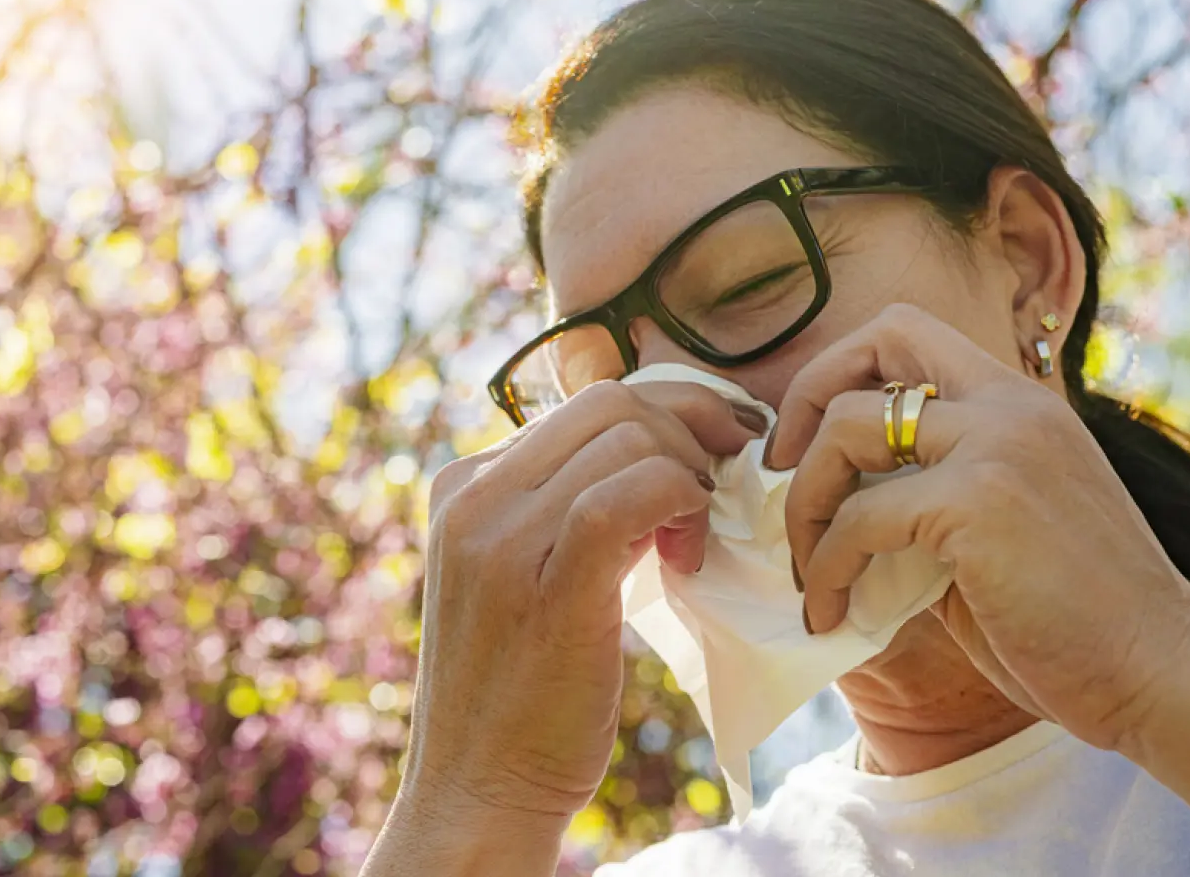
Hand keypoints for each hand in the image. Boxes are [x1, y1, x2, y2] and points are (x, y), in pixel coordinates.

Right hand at [398, 380, 762, 827]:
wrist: (478, 787)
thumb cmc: (521, 689)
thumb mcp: (525, 574)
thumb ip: (565, 510)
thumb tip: (658, 454)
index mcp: (464, 484)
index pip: (584, 402)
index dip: (668, 415)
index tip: (715, 453)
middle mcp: (471, 496)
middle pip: (610, 404)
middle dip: (691, 429)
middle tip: (725, 485)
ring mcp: (498, 537)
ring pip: (627, 437)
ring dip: (689, 475)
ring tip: (694, 540)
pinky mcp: (544, 584)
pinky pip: (632, 493)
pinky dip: (680, 502)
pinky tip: (688, 555)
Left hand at [768, 303, 1189, 750]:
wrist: (1162, 675)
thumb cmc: (1082, 625)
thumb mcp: (1001, 535)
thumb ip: (932, 502)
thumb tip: (842, 514)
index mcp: (1022, 405)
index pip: (910, 333)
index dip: (841, 374)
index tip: (809, 450)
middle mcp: (1012, 406)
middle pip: (878, 337)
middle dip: (806, 400)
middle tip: (781, 479)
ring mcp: (998, 445)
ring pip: (848, 426)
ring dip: (804, 500)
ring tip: (806, 567)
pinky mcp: (980, 501)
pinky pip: (859, 517)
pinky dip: (827, 567)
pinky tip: (831, 613)